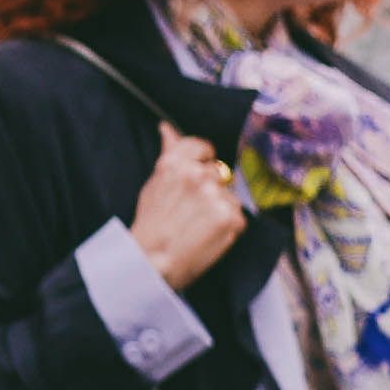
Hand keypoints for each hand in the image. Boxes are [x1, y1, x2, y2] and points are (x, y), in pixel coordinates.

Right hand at [130, 132, 245, 288]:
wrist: (153, 261)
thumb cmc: (151, 223)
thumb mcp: (154, 182)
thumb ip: (169, 153)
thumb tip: (167, 127)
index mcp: (177, 162)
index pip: (204, 147)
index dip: (202, 163)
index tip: (194, 180)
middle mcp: (198, 174)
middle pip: (219, 172)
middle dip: (210, 188)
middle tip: (192, 210)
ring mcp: (217, 195)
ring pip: (230, 194)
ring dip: (220, 207)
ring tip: (199, 224)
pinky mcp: (232, 217)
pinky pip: (238, 215)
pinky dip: (229, 226)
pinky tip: (209, 234)